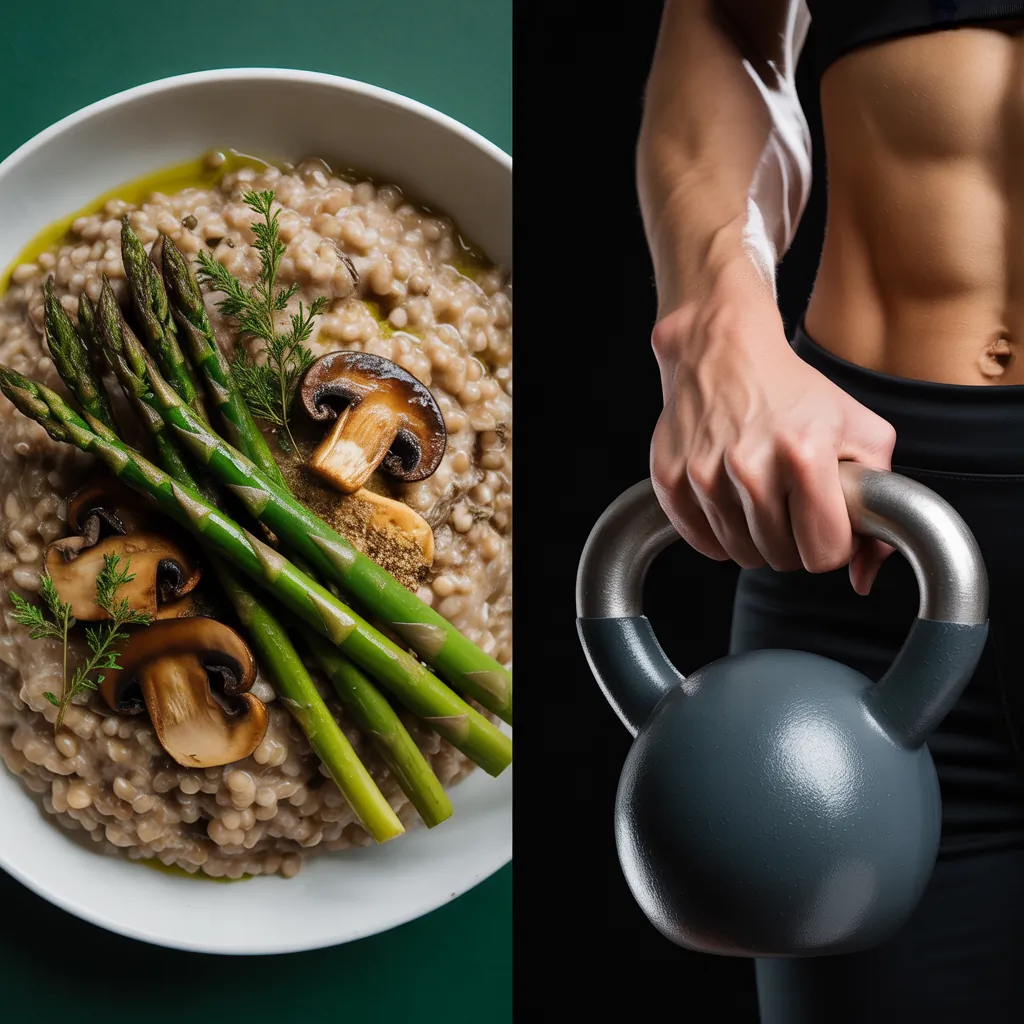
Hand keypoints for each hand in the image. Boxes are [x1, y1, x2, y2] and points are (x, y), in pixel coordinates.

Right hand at [649, 270, 896, 594]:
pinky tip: (731, 498)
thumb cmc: (796, 392)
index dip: (832, 544)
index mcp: (804, 454)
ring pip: (741, 555)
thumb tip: (862, 579)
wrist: (723, 350)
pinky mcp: (669, 478)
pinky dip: (720, 533)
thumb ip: (881, 507)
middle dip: (794, 540)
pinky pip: (703, 543)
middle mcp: (749, 467)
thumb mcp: (863, 433)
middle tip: (792, 502)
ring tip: (761, 495)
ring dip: (756, 537)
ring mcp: (703, 474)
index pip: (825, 553)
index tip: (826, 520)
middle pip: (782, 558)